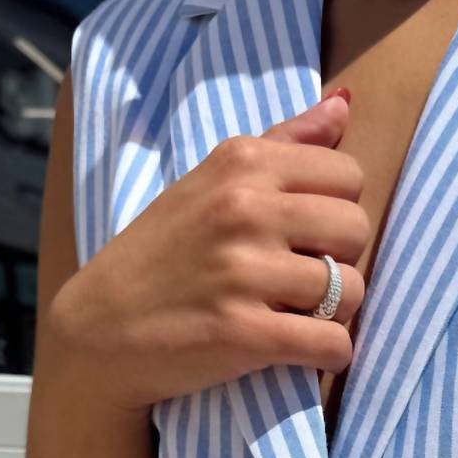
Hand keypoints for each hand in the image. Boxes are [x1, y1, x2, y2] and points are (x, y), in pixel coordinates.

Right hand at [41, 90, 368, 418]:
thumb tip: (344, 103)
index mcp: (240, 163)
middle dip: (343, 259)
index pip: (348, 175)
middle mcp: (243, 209)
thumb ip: (283, 144)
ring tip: (304, 315)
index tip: (308, 235)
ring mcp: (242, 272)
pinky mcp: (243, 332)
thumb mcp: (211, 181)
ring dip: (338, 312)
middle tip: (306, 278)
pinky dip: (331, 354)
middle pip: (356, 229)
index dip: (338, 210)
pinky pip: (332, 343)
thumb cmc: (163, 253)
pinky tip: (309, 350)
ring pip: (351, 289)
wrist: (101, 328)